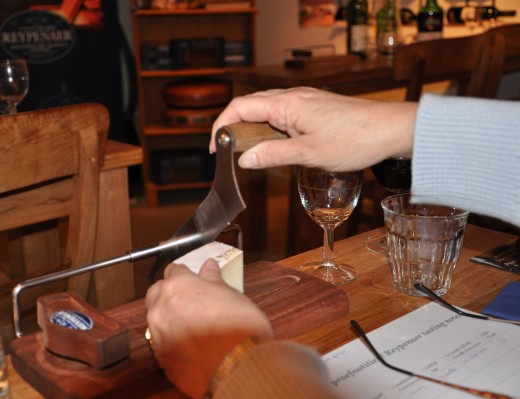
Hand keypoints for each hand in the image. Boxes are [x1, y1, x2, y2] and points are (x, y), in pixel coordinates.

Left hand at [145, 260, 272, 397]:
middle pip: (157, 293)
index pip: (173, 270)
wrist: (239, 367)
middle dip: (170, 295)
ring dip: (169, 318)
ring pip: (156, 318)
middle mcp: (161, 306)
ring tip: (193, 326)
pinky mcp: (160, 357)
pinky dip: (172, 340)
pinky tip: (191, 345)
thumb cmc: (239, 328)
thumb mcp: (231, 295)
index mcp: (178, 285)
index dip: (185, 275)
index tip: (192, 281)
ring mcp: (157, 333)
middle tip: (191, 302)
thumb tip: (209, 266)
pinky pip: (161, 342)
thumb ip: (213, 280)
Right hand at [210, 87, 415, 170]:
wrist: (391, 129)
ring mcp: (305, 101)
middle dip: (234, 128)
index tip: (216, 148)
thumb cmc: (355, 139)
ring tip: (250, 153)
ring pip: (266, 110)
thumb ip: (273, 155)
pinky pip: (283, 114)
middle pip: (250, 106)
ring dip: (253, 129)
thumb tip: (244, 160)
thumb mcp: (309, 153)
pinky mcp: (314, 108)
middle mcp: (293, 97)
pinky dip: (271, 129)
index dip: (221, 126)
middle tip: (229, 153)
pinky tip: (276, 146)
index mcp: (286, 103)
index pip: (240, 107)